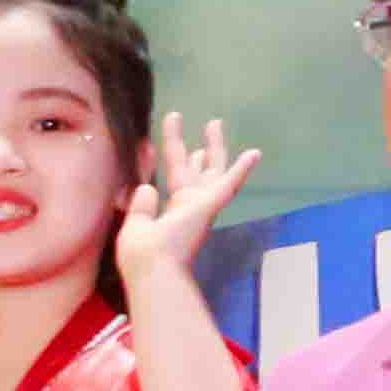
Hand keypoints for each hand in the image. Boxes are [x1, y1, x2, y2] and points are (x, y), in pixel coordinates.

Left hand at [113, 116, 260, 286]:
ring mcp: (202, 204)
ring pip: (213, 168)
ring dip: (216, 146)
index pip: (176, 175)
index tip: (173, 136)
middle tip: (213, 124)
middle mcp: (190, 205)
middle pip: (198, 169)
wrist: (153, 268)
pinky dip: (242, 169)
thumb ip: (141, 207)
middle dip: (204, 147)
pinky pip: (229, 183)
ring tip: (215, 122)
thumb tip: (147, 187)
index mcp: (173, 211)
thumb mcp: (135, 227)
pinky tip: (255, 153)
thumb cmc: (142, 254)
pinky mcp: (210, 204)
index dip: (174, 153)